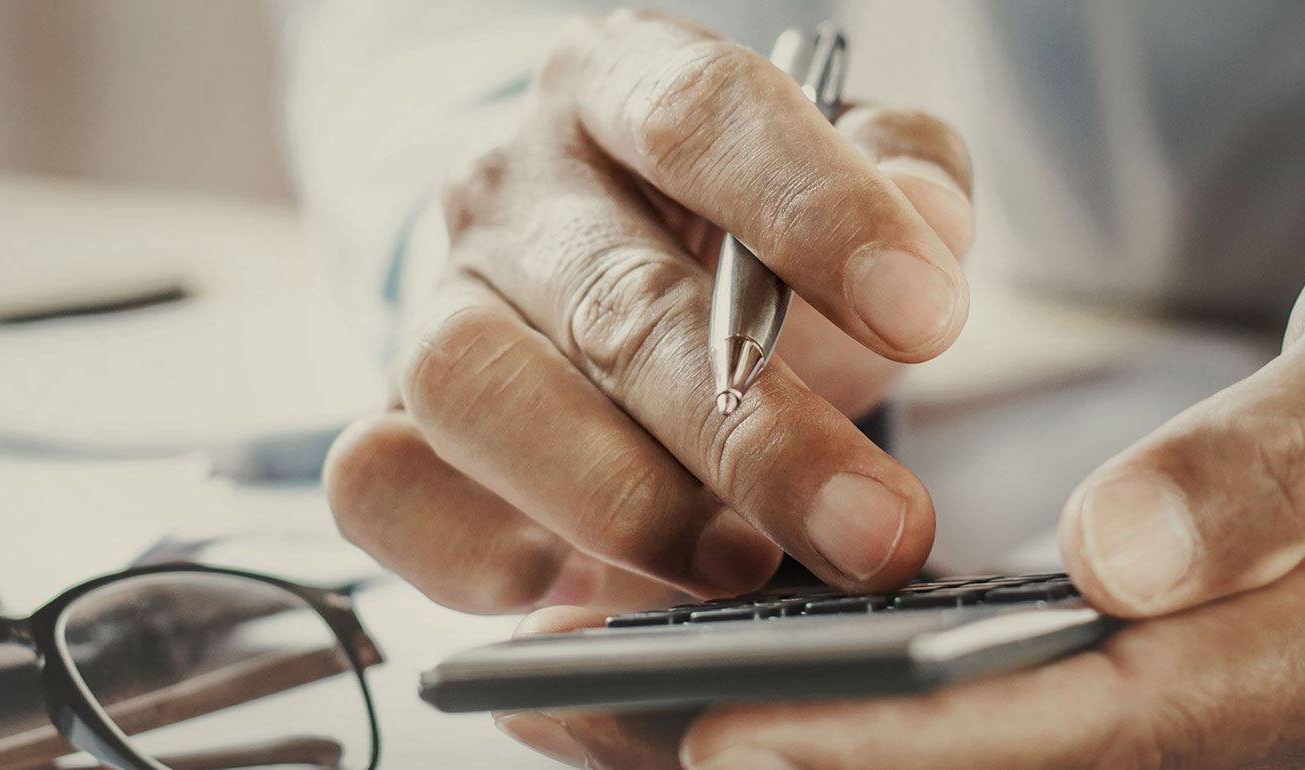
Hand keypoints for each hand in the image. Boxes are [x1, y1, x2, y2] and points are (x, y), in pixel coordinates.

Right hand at [324, 8, 975, 613]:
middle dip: (749, 433)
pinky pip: (376, 484)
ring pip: (469, 385)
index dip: (815, 213)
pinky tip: (577, 589)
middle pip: (611, 296)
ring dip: (613, 498)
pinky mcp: (386, 420)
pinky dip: (467, 549)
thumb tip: (925, 230)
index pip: (703, 114)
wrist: (604, 298)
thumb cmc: (742, 245)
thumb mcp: (839, 189)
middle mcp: (511, 189)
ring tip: (737, 568)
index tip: (928, 316)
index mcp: (621, 84)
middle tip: (869, 527)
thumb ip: (903, 181)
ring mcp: (434, 305)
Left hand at [498, 194, 1304, 768]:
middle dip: (800, 753)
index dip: (890, 742)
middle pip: (989, 758)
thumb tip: (1121, 562)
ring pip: (973, 738)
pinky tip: (745, 649)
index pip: (1070, 719)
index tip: (725, 738)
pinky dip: (859, 687)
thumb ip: (1282, 463)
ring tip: (614, 694)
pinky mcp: (1160, 651)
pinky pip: (991, 695)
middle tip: (599, 719)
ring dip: (805, 725)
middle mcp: (1236, 692)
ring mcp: (1193, 681)